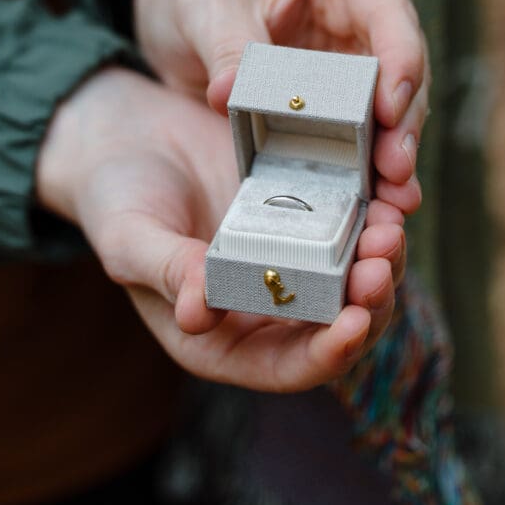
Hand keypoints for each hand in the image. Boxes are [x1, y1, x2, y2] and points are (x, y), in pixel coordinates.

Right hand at [36, 67, 406, 390]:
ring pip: (357, 278)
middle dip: (371, 299)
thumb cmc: (116, 200)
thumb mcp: (129, 237)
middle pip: (339, 325)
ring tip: (389, 221)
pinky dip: (372, 212)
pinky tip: (384, 190)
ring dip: (382, 259)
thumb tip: (199, 312)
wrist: (126, 138)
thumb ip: (165, 272)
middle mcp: (267, 306)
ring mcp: (292, 258)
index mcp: (223, 336)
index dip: (328, 352)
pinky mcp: (306, 211)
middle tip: (380, 256)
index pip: (288, 365)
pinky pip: (352, 223)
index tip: (356, 322)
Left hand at [135, 0, 428, 216]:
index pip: (387, 9)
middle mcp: (368, 14)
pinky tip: (377, 201)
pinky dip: (372, 168)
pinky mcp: (350, 105)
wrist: (186, 30)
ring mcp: (363, 62)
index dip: (399, 57)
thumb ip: (224, 43)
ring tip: (393, 194)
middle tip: (395, 166)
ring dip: (394, 151)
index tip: (389, 106)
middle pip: (404, 66)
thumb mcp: (203, 7)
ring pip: (396, 108)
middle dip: (402, 119)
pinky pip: (369, 137)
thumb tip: (230, 95)